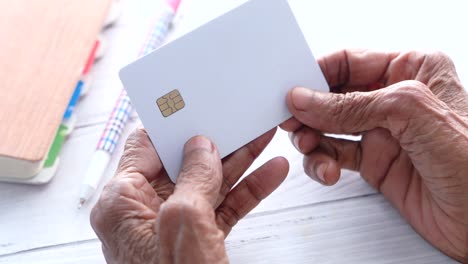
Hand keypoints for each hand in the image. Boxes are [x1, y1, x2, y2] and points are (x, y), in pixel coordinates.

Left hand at [91, 128, 288, 262]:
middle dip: (217, 139)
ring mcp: (172, 226)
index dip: (173, 122)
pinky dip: (248, 189)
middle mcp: (144, 211)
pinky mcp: (198, 241)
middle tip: (240, 116)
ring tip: (264, 136)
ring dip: (239, 160)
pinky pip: (224, 207)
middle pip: (183, 161)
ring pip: (209, 182)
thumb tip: (201, 146)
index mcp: (122, 201)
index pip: (146, 145)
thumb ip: (193, 177)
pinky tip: (271, 173)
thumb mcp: (183, 221)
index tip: (199, 103)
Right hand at [281, 50, 467, 261]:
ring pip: (328, 127)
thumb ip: (352, 105)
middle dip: (309, 109)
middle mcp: (394, 100)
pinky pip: (335, 155)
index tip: (292, 89)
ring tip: (309, 147)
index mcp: (411, 70)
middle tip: (292, 121)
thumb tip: (306, 99)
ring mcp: (383, 133)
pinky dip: (322, 162)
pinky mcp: (376, 162)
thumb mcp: (411, 115)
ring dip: (312, 138)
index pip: (349, 61)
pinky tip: (327, 169)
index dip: (316, 74)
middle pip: (333, 95)